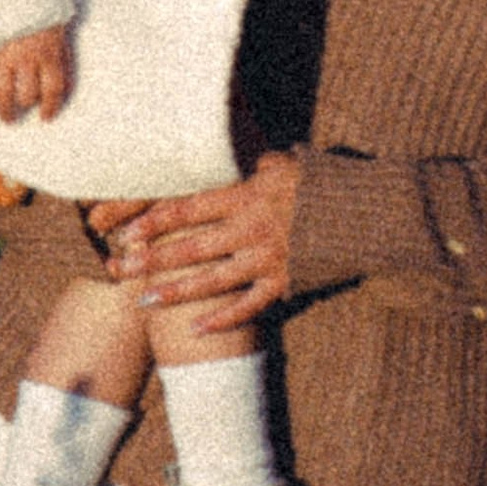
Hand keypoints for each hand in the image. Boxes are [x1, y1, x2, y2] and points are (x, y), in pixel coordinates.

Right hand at [0, 26, 72, 123]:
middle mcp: (28, 57)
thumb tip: (64, 84)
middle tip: (18, 116)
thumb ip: (61, 55)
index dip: (50, 107)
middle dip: (23, 107)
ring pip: (3, 92)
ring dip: (3, 108)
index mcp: (50, 51)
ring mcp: (5, 54)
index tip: (46, 116)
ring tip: (3, 116)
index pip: (53, 89)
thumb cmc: (42, 2)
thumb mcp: (60, 27)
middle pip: (26, 94)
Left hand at [99, 150, 301, 325]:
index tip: (129, 229)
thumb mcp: (283, 163)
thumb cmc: (319, 182)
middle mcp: (253, 229)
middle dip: (154, 258)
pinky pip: (248, 306)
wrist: (365, 212)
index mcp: (248, 196)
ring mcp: (268, 259)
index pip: (192, 207)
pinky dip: (222, 319)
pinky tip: (197, 329)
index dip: (158, 219)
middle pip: (193, 247)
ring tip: (145, 300)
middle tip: (121, 267)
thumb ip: (248, 166)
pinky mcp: (284, 282)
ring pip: (213, 281)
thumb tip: (219, 155)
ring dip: (177, 292)